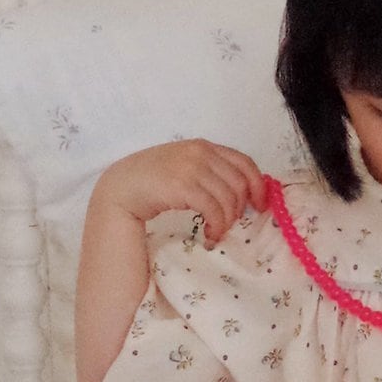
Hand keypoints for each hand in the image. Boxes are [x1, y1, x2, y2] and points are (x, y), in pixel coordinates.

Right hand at [90, 139, 267, 240]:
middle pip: (239, 183)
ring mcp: (191, 167)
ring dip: (227, 222)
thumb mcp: (185, 166)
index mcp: (204, 145)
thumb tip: (241, 193)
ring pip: (229, 198)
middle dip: (240, 208)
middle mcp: (201, 152)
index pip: (244, 162)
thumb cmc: (153, 180)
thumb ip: (209, 171)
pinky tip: (209, 235)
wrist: (121, 186)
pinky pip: (214, 209)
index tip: (259, 205)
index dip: (258, 185)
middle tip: (230, 224)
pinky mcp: (182, 186)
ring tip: (217, 232)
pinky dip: (217, 226)